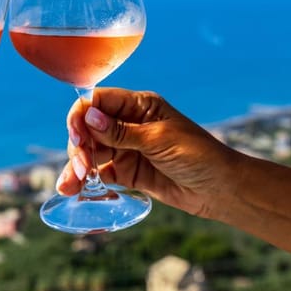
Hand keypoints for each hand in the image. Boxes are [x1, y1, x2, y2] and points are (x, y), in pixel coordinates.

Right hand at [57, 88, 237, 218]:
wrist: (221, 189)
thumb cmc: (199, 155)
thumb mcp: (159, 140)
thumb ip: (122, 132)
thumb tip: (89, 116)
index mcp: (139, 105)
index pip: (99, 101)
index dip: (82, 116)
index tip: (77, 136)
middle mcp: (129, 123)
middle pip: (89, 128)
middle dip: (79, 146)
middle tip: (81, 168)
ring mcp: (127, 148)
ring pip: (91, 152)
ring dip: (77, 167)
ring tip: (69, 186)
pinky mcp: (128, 172)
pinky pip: (100, 173)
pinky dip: (87, 180)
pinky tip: (75, 189)